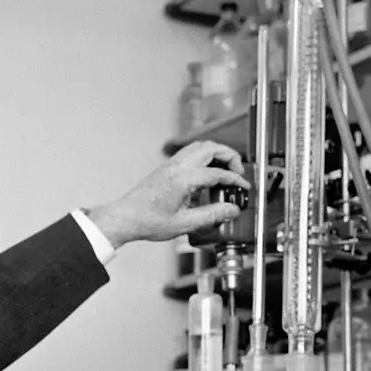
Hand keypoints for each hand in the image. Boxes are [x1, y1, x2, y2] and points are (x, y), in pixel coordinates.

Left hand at [86, 142, 250, 247]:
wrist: (126, 218)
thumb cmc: (148, 221)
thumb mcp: (184, 223)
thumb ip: (211, 215)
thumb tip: (231, 210)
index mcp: (184, 178)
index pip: (218, 173)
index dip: (235, 180)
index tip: (244, 187)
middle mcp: (177, 167)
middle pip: (211, 148)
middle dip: (229, 156)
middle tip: (238, 171)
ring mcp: (171, 165)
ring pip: (200, 146)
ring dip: (216, 153)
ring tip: (225, 170)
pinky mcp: (167, 168)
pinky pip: (190, 153)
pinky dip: (204, 158)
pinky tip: (207, 176)